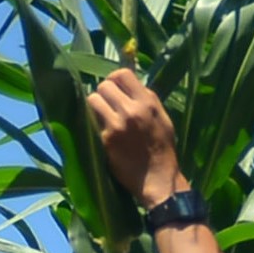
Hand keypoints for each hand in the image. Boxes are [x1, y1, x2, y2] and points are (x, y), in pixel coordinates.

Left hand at [85, 66, 182, 211]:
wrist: (158, 178)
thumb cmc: (162, 149)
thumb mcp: (162, 118)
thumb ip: (146, 100)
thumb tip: (129, 86)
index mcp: (148, 102)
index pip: (122, 74)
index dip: (116, 80)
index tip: (116, 89)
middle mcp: (132, 109)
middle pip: (104, 85)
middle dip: (104, 93)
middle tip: (108, 104)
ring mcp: (117, 124)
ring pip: (93, 99)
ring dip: (96, 106)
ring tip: (103, 116)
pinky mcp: (106, 139)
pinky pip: (91, 120)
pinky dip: (95, 123)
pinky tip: (103, 131)